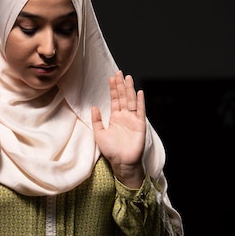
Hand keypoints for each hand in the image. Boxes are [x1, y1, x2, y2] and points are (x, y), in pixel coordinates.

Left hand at [91, 70, 145, 187]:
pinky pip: (140, 111)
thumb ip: (96, 121)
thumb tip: (94, 107)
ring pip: (131, 101)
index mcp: (115, 118)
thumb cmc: (111, 151)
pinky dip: (140, 102)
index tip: (111, 78)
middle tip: (119, 72)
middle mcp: (124, 117)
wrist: (121, 162)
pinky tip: (139, 92)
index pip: (114, 100)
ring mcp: (132, 120)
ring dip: (129, 89)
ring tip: (127, 78)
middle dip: (120, 85)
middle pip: (123, 97)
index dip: (113, 89)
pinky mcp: (140, 125)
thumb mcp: (98, 134)